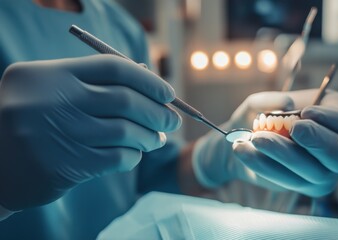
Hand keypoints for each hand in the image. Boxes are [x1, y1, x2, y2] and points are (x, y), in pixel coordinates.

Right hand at [0, 55, 180, 210]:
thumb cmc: (34, 120)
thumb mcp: (54, 90)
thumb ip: (95, 82)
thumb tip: (149, 79)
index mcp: (52, 74)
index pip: (114, 68)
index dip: (148, 80)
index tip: (168, 94)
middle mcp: (54, 99)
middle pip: (125, 100)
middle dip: (158, 112)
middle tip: (173, 120)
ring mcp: (59, 133)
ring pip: (125, 131)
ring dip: (150, 136)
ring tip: (157, 138)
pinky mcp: (65, 165)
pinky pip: (116, 157)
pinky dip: (133, 156)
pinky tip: (134, 154)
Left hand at [192, 89, 337, 196]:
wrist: (241, 141)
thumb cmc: (258, 116)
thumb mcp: (259, 103)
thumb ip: (270, 100)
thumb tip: (287, 103)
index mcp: (334, 120)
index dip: (329, 120)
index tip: (304, 113)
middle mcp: (334, 149)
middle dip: (318, 141)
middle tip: (293, 129)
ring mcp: (320, 173)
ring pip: (313, 171)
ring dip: (284, 153)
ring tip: (256, 138)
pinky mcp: (301, 187)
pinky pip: (288, 180)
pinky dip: (264, 165)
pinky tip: (244, 151)